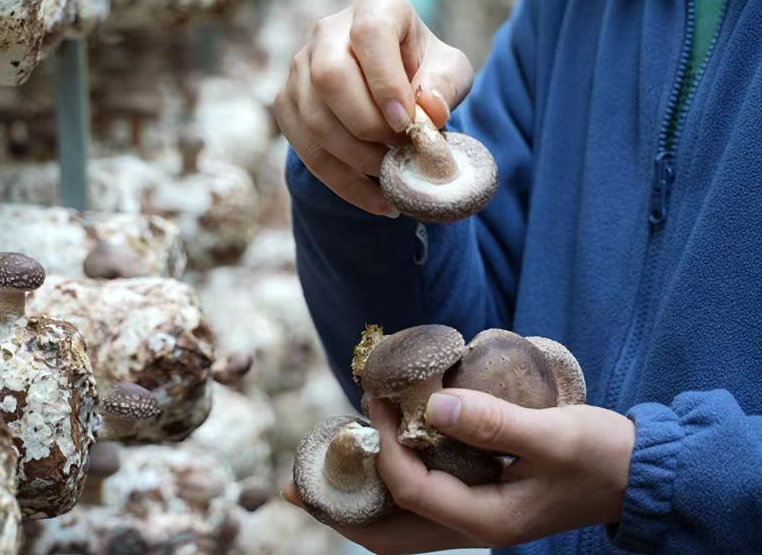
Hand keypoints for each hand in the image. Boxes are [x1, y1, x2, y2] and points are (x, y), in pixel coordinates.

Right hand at [273, 0, 472, 215]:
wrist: (391, 88)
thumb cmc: (423, 74)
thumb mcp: (449, 71)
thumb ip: (445, 85)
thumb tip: (428, 109)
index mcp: (374, 8)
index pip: (370, 34)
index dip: (385, 80)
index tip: (405, 122)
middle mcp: (328, 31)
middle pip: (330, 77)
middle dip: (366, 125)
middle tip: (398, 151)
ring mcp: (299, 67)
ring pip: (313, 118)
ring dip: (355, 158)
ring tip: (392, 175)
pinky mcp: (286, 102)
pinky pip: (305, 149)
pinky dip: (342, 182)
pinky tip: (376, 200)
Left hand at [283, 392, 634, 553]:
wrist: (638, 474)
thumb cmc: (603, 455)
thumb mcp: (553, 436)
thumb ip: (493, 422)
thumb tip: (431, 404)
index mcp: (488, 521)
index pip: (412, 491)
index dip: (385, 446)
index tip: (374, 401)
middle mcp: (474, 527)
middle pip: (389, 533)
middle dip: (341, 511)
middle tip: (295, 489)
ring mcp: (475, 517)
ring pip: (401, 522)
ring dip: (360, 500)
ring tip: (319, 477)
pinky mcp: (480, 498)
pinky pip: (421, 501)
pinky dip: (390, 485)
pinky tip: (376, 458)